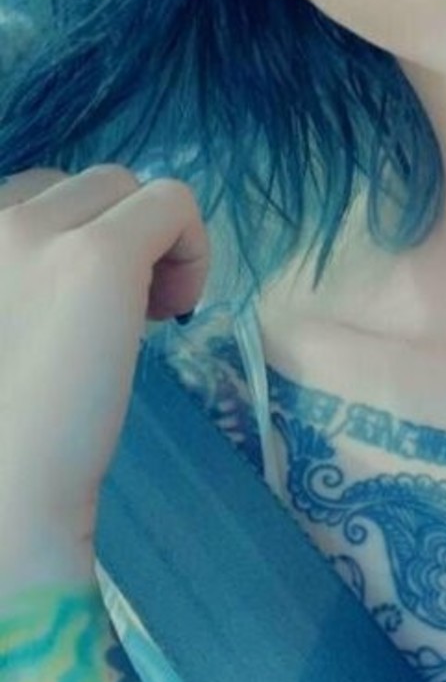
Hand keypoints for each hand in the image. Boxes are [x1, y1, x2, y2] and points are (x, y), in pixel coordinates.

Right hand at [0, 165, 209, 592]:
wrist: (1, 497)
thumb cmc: (0, 435)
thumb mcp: (5, 325)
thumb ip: (20, 279)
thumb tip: (80, 250)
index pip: (27, 195)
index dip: (68, 245)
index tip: (76, 311)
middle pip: (78, 184)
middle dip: (109, 237)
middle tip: (115, 319)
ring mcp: (35, 230)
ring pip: (125, 186)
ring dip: (147, 241)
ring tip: (143, 317)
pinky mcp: (98, 255)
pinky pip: (173, 202)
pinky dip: (190, 247)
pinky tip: (173, 313)